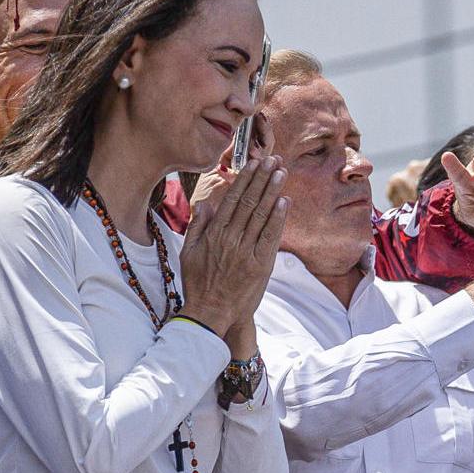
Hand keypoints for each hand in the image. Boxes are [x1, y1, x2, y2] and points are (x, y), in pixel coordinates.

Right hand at [179, 156, 288, 337]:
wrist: (211, 313)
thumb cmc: (198, 283)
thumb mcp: (189, 253)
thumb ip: (197, 227)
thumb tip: (206, 204)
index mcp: (213, 234)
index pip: (231, 200)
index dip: (244, 180)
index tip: (253, 164)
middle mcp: (230, 239)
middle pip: (248, 202)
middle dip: (262, 179)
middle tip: (273, 160)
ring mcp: (246, 251)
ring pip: (261, 216)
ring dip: (272, 192)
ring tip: (282, 172)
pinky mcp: (261, 265)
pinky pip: (270, 237)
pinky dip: (278, 218)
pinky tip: (284, 201)